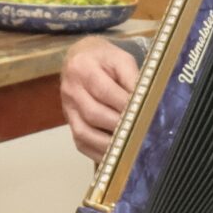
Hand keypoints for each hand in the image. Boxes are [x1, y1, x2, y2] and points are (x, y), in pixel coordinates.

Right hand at [61, 37, 139, 159]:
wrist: (80, 58)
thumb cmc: (105, 60)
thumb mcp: (122, 60)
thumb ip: (133, 79)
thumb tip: (145, 103)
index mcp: (82, 68)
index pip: (104, 91)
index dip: (124, 105)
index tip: (144, 114)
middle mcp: (70, 90)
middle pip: (93, 113)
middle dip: (118, 125)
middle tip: (140, 132)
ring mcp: (67, 109)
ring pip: (84, 133)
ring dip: (108, 144)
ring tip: (130, 146)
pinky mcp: (70, 123)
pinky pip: (81, 144)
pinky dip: (99, 152)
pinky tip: (117, 154)